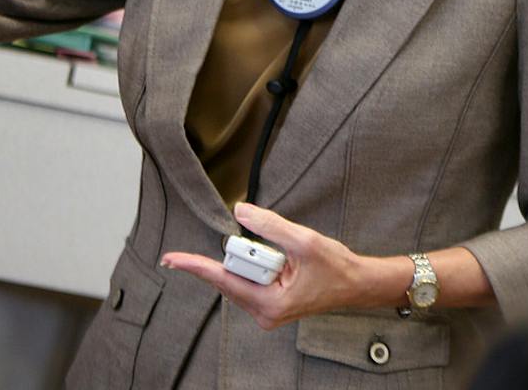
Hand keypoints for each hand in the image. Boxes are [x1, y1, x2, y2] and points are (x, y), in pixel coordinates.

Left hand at [160, 203, 385, 329]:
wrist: (356, 284)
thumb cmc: (335, 268)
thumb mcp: (303, 240)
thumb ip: (269, 226)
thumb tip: (240, 213)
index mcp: (268, 304)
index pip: (224, 279)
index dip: (196, 266)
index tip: (171, 259)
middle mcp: (263, 314)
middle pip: (233, 276)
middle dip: (247, 256)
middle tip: (280, 253)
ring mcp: (266, 312)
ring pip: (242, 278)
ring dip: (257, 261)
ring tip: (290, 260)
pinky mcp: (270, 305)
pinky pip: (252, 281)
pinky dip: (262, 265)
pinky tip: (283, 263)